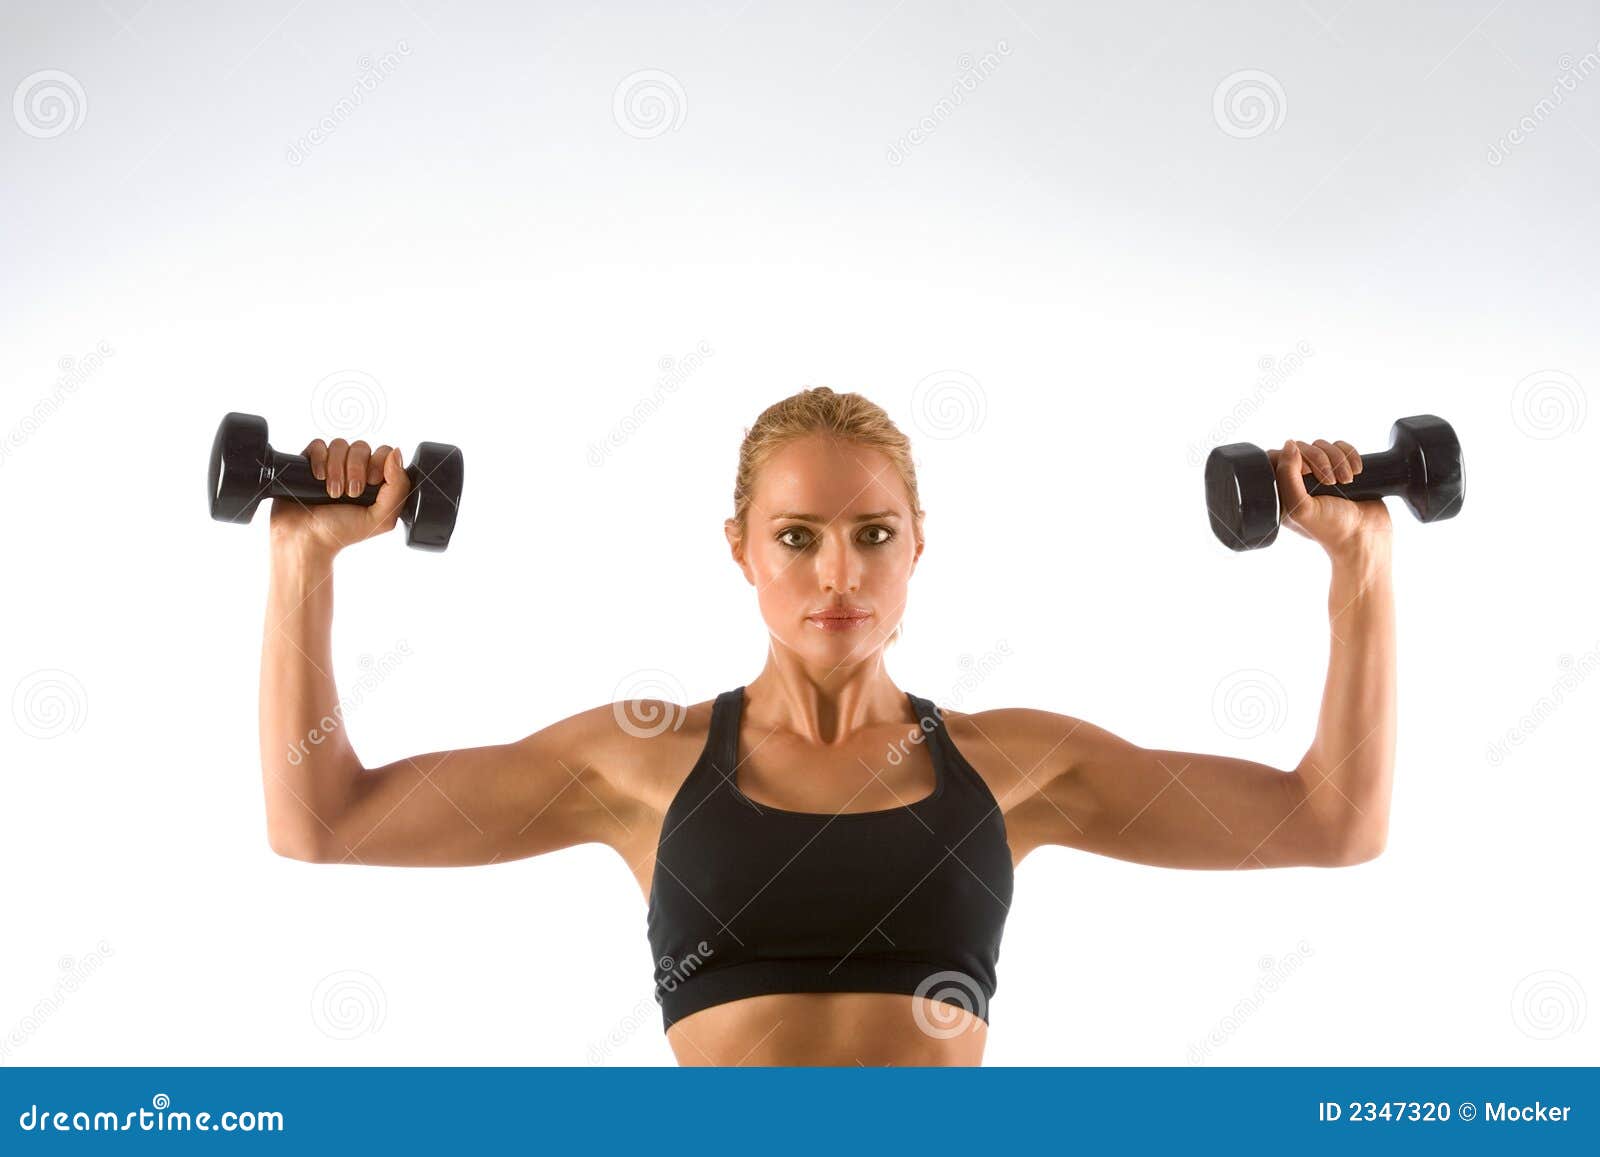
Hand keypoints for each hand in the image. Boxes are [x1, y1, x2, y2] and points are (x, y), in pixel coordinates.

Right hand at [268, 438, 410, 556]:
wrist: (305, 539)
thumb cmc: (342, 532)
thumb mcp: (382, 518)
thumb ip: (398, 487)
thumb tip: (396, 452)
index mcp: (373, 481)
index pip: (383, 453)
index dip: (378, 463)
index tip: (372, 483)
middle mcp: (353, 470)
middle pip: (362, 447)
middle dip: (356, 469)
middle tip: (351, 493)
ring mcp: (331, 465)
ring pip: (340, 445)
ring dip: (337, 469)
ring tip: (333, 493)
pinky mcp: (309, 462)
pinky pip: (318, 445)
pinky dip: (319, 460)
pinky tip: (318, 479)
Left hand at [1267, 438, 1392, 556]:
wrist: (1367, 537)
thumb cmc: (1332, 528)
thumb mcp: (1301, 507)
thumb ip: (1287, 475)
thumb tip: (1289, 444)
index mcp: (1284, 492)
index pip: (1278, 457)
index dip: (1292, 457)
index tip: (1307, 472)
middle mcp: (1301, 482)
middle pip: (1303, 448)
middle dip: (1320, 459)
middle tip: (1331, 481)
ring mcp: (1323, 475)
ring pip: (1324, 446)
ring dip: (1338, 459)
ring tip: (1347, 480)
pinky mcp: (1344, 469)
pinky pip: (1342, 447)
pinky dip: (1351, 455)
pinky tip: (1357, 471)